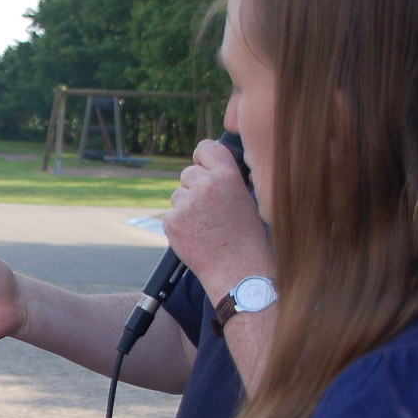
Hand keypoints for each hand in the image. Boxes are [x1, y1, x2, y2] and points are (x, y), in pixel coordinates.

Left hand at [164, 138, 271, 293]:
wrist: (239, 270)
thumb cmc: (247, 237)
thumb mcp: (246, 199)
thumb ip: (227, 180)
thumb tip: (210, 167)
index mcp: (228, 176)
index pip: (206, 148)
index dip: (203, 157)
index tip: (203, 165)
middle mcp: (206, 185)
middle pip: (188, 173)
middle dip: (194, 187)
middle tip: (210, 210)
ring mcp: (186, 204)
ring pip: (177, 195)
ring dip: (186, 207)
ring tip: (206, 227)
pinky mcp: (172, 222)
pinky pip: (171, 216)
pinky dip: (179, 226)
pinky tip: (197, 237)